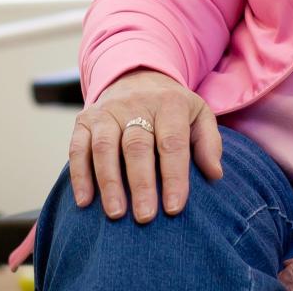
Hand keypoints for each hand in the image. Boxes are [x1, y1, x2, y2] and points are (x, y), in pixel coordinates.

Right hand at [67, 68, 222, 223]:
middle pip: (137, 146)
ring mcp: (108, 111)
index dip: (174, 176)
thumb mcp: (199, 115)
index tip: (174, 208)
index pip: (172, 142)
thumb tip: (215, 174)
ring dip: (109, 182)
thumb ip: (209, 143)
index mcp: (169, 104)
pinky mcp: (85, 119)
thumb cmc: (172, 108)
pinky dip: (80, 175)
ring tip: (116, 213)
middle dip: (141, 183)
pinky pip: (78, 147)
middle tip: (145, 216)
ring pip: (105, 147)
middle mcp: (136, 104)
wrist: (137, 77)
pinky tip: (84, 201)